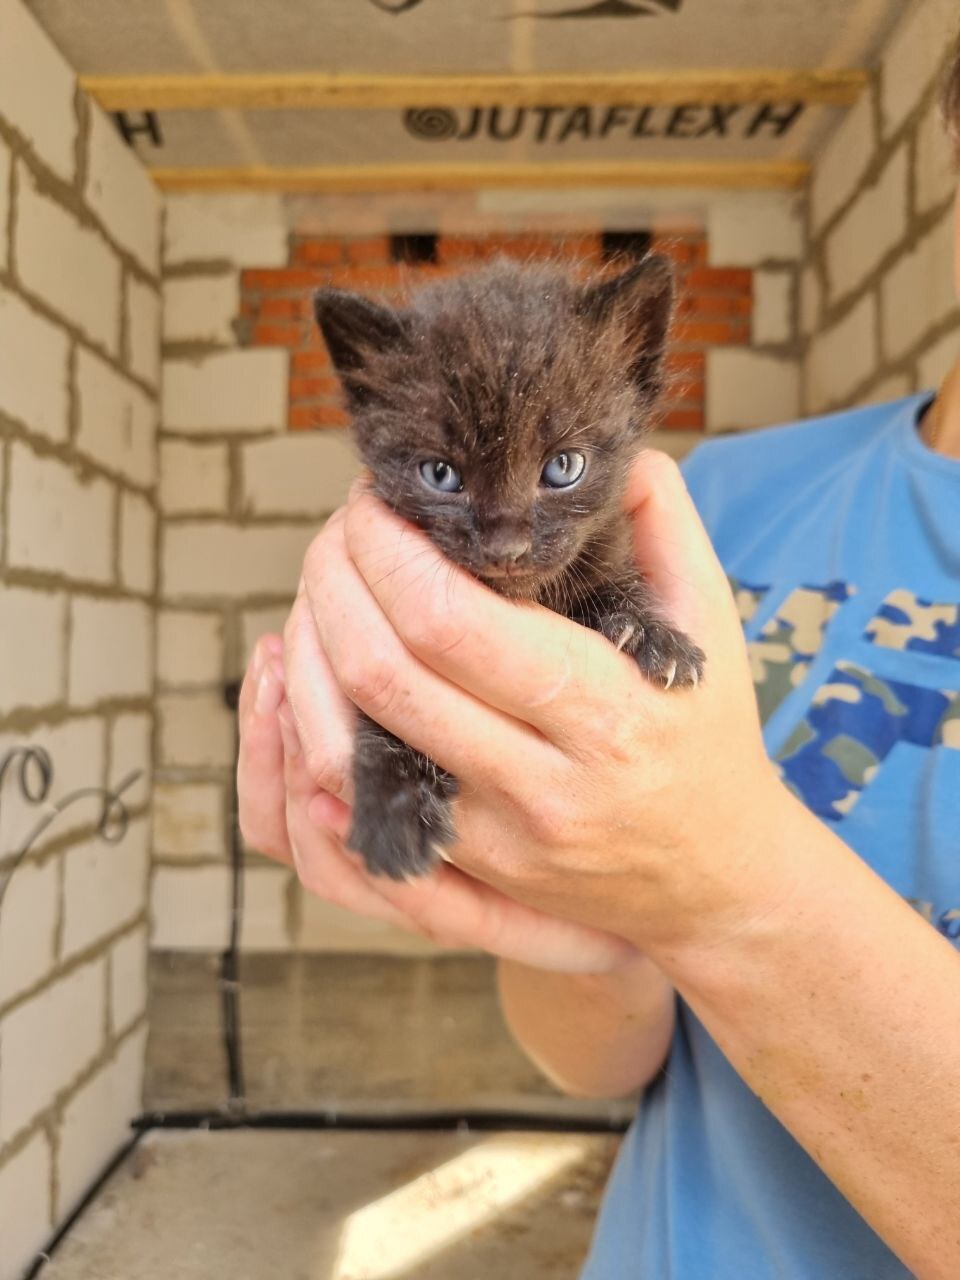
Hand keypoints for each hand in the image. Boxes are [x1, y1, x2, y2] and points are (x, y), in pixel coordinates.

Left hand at [281, 450, 795, 958]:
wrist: (717, 881)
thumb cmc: (708, 737)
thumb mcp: (711, 624)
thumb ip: (663, 524)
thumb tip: (605, 450)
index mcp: (606, 710)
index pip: (451, 623)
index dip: (386, 550)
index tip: (372, 503)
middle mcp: (542, 784)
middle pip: (384, 676)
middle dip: (331, 584)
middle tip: (335, 535)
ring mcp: (495, 840)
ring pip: (346, 749)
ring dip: (305, 658)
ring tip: (317, 596)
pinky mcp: (465, 872)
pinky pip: (350, 807)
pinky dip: (314, 732)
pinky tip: (317, 675)